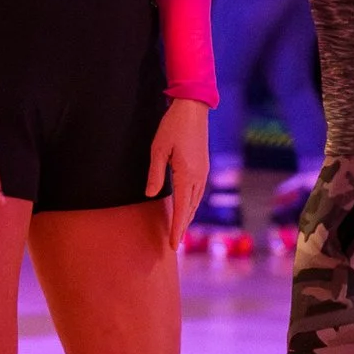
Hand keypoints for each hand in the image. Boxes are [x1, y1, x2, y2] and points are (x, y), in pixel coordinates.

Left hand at [145, 97, 209, 244]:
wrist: (193, 108)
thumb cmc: (173, 126)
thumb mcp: (158, 149)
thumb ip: (155, 174)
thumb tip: (150, 194)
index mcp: (187, 174)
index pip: (182, 209)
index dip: (177, 228)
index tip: (173, 245)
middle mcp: (198, 176)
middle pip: (191, 209)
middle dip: (182, 227)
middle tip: (174, 243)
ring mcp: (202, 171)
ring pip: (195, 201)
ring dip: (188, 216)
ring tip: (180, 229)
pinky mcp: (203, 165)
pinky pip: (197, 191)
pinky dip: (191, 204)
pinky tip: (187, 206)